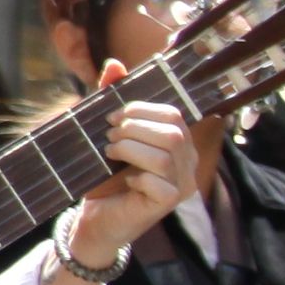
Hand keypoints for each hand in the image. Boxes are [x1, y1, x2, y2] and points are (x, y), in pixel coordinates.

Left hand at [60, 100, 203, 272]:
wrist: (96, 220)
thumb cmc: (105, 178)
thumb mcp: (109, 135)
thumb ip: (114, 102)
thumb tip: (114, 65)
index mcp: (179, 144)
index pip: (173, 115)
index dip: (141, 110)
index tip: (113, 117)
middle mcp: (188, 163)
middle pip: (172, 133)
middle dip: (134, 129)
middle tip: (110, 138)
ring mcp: (182, 185)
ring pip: (164, 156)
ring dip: (130, 150)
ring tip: (111, 155)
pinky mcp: (168, 204)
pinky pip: (159, 183)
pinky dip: (137, 178)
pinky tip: (126, 182)